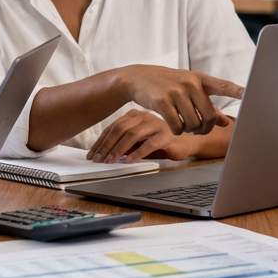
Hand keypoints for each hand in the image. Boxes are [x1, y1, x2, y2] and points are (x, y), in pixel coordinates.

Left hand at [87, 110, 201, 163]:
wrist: (185, 142)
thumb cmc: (158, 142)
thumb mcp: (137, 142)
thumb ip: (123, 144)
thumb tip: (102, 153)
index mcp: (134, 115)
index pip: (113, 128)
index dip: (100, 142)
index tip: (92, 155)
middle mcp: (143, 117)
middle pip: (119, 130)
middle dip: (106, 146)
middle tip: (98, 159)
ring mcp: (155, 124)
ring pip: (132, 136)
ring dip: (118, 150)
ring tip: (110, 161)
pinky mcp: (165, 135)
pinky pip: (148, 144)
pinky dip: (137, 153)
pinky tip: (129, 161)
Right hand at [116, 65, 241, 135]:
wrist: (136, 78)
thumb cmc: (166, 84)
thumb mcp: (187, 89)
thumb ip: (207, 105)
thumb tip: (226, 122)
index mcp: (199, 78)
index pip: (222, 85)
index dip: (236, 91)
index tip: (249, 94)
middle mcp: (189, 83)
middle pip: (209, 116)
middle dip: (205, 128)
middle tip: (199, 130)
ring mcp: (175, 92)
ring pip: (193, 124)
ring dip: (190, 130)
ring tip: (184, 126)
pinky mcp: (162, 101)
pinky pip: (177, 126)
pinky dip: (177, 131)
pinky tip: (174, 127)